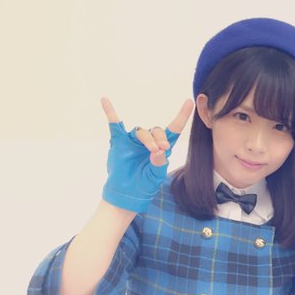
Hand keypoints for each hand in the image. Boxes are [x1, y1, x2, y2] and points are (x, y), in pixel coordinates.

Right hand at [101, 98, 192, 212]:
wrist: (127, 193)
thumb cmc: (144, 183)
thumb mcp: (156, 176)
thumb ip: (159, 164)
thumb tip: (158, 151)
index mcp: (161, 147)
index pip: (174, 129)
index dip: (182, 116)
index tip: (189, 102)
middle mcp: (148, 141)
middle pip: (157, 131)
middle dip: (161, 138)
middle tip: (162, 148)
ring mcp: (133, 140)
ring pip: (141, 131)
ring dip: (147, 138)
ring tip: (152, 149)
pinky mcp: (119, 141)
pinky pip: (114, 124)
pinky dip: (110, 112)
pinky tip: (105, 100)